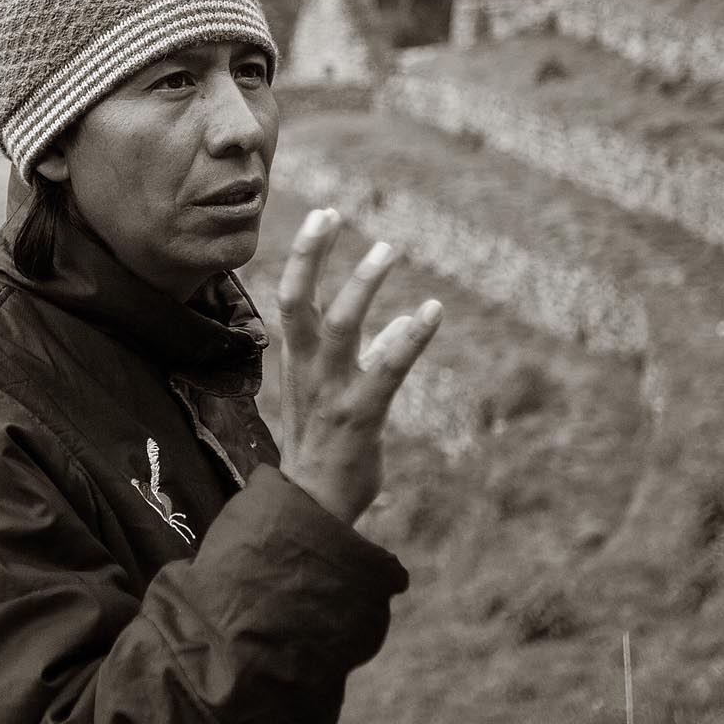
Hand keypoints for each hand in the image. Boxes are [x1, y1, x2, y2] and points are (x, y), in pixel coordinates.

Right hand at [276, 207, 443, 527]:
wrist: (313, 509)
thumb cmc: (325, 450)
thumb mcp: (334, 396)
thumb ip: (360, 357)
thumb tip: (394, 324)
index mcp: (298, 362)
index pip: (291, 297)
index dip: (304, 255)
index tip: (322, 216)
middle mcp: (308, 371)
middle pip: (300, 301)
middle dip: (312, 254)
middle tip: (333, 213)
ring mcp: (332, 392)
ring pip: (341, 325)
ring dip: (364, 282)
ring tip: (388, 247)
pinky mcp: (360, 417)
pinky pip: (385, 368)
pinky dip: (410, 337)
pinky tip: (432, 312)